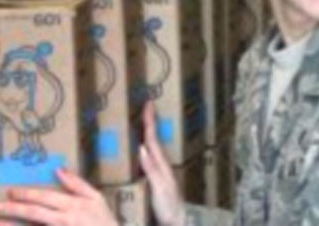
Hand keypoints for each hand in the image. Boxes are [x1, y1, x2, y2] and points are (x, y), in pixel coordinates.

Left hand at [0, 169, 116, 225]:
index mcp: (74, 206)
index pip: (45, 198)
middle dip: (13, 210)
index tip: (10, 192)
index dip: (26, 194)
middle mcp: (65, 220)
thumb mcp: (97, 199)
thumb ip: (78, 185)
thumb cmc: (105, 222)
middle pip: (34, 214)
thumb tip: (59, 170)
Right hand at [140, 102, 186, 225]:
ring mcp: (159, 172)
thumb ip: (151, 169)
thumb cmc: (169, 206)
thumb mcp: (160, 187)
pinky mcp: (156, 180)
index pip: (153, 139)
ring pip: (151, 148)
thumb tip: (141, 148)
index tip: (148, 104)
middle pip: (153, 140)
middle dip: (149, 123)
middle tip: (144, 107)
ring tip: (142, 122)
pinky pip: (149, 159)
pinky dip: (145, 149)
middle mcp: (160, 165)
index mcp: (161, 164)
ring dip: (147, 135)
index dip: (150, 122)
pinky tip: (141, 149)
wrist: (177, 221)